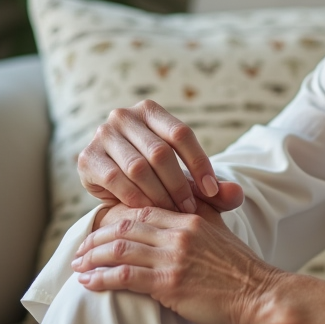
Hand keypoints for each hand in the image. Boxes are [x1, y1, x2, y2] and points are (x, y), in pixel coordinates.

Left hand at [71, 201, 286, 323]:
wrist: (265, 296)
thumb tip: (186, 215)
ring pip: (119, 248)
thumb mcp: (223, 234)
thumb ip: (203, 219)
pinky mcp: (170, 283)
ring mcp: (174, 256)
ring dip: (92, 258)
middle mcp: (179, 232)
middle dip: (96, 238)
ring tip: (77, 267)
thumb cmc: (245, 273)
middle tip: (80, 251)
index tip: (99, 232)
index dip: (114, 220)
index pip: (141, 210)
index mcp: (190, 218)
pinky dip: (102, 278)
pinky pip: (125, 275)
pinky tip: (89, 284)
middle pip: (124, 226)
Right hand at [77, 99, 243, 214]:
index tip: (212, 192)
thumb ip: (213, 189)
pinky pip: (116, 179)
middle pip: (160, 151)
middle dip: (179, 184)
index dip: (199, 163)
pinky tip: (147, 212)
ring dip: (158, 194)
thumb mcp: (187, 182)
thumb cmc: (157, 180)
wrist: (115, 190)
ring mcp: (102, 134)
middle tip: (190, 210)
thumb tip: (237, 195)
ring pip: (138, 167)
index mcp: (150, 110)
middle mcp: (123, 115)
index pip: (181, 133)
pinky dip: (135, 197)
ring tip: (172, 213)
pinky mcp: (87, 157)